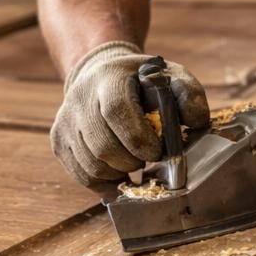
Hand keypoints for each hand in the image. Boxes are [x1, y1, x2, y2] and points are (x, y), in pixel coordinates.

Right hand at [52, 41, 209, 186]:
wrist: (98, 74)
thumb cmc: (141, 81)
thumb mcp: (170, 76)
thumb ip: (189, 95)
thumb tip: (197, 122)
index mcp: (108, 77)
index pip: (115, 111)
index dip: (137, 138)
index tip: (156, 151)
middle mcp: (79, 98)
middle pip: (102, 145)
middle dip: (131, 161)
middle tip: (147, 158)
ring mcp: (65, 121)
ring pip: (91, 166)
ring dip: (119, 172)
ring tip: (134, 161)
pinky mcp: (58, 142)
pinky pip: (82, 175)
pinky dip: (105, 182)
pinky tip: (120, 171)